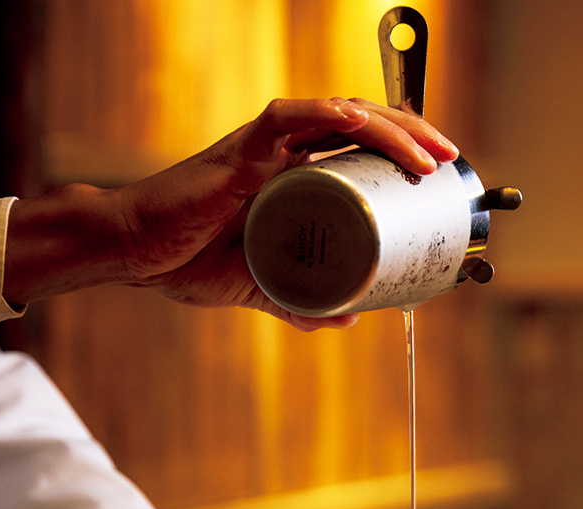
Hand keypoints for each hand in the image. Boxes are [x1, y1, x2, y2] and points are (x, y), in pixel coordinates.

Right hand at [4, 98, 459, 329]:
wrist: (134, 256)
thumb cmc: (188, 261)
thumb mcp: (260, 286)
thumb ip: (302, 302)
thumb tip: (348, 319)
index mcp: (294, 174)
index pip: (361, 146)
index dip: (404, 150)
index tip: (438, 172)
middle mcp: (284, 151)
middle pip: (363, 124)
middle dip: (412, 134)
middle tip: (448, 160)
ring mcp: (263, 147)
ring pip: (338, 116)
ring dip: (390, 128)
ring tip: (428, 151)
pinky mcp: (238, 151)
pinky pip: (285, 119)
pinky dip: (325, 115)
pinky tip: (360, 123)